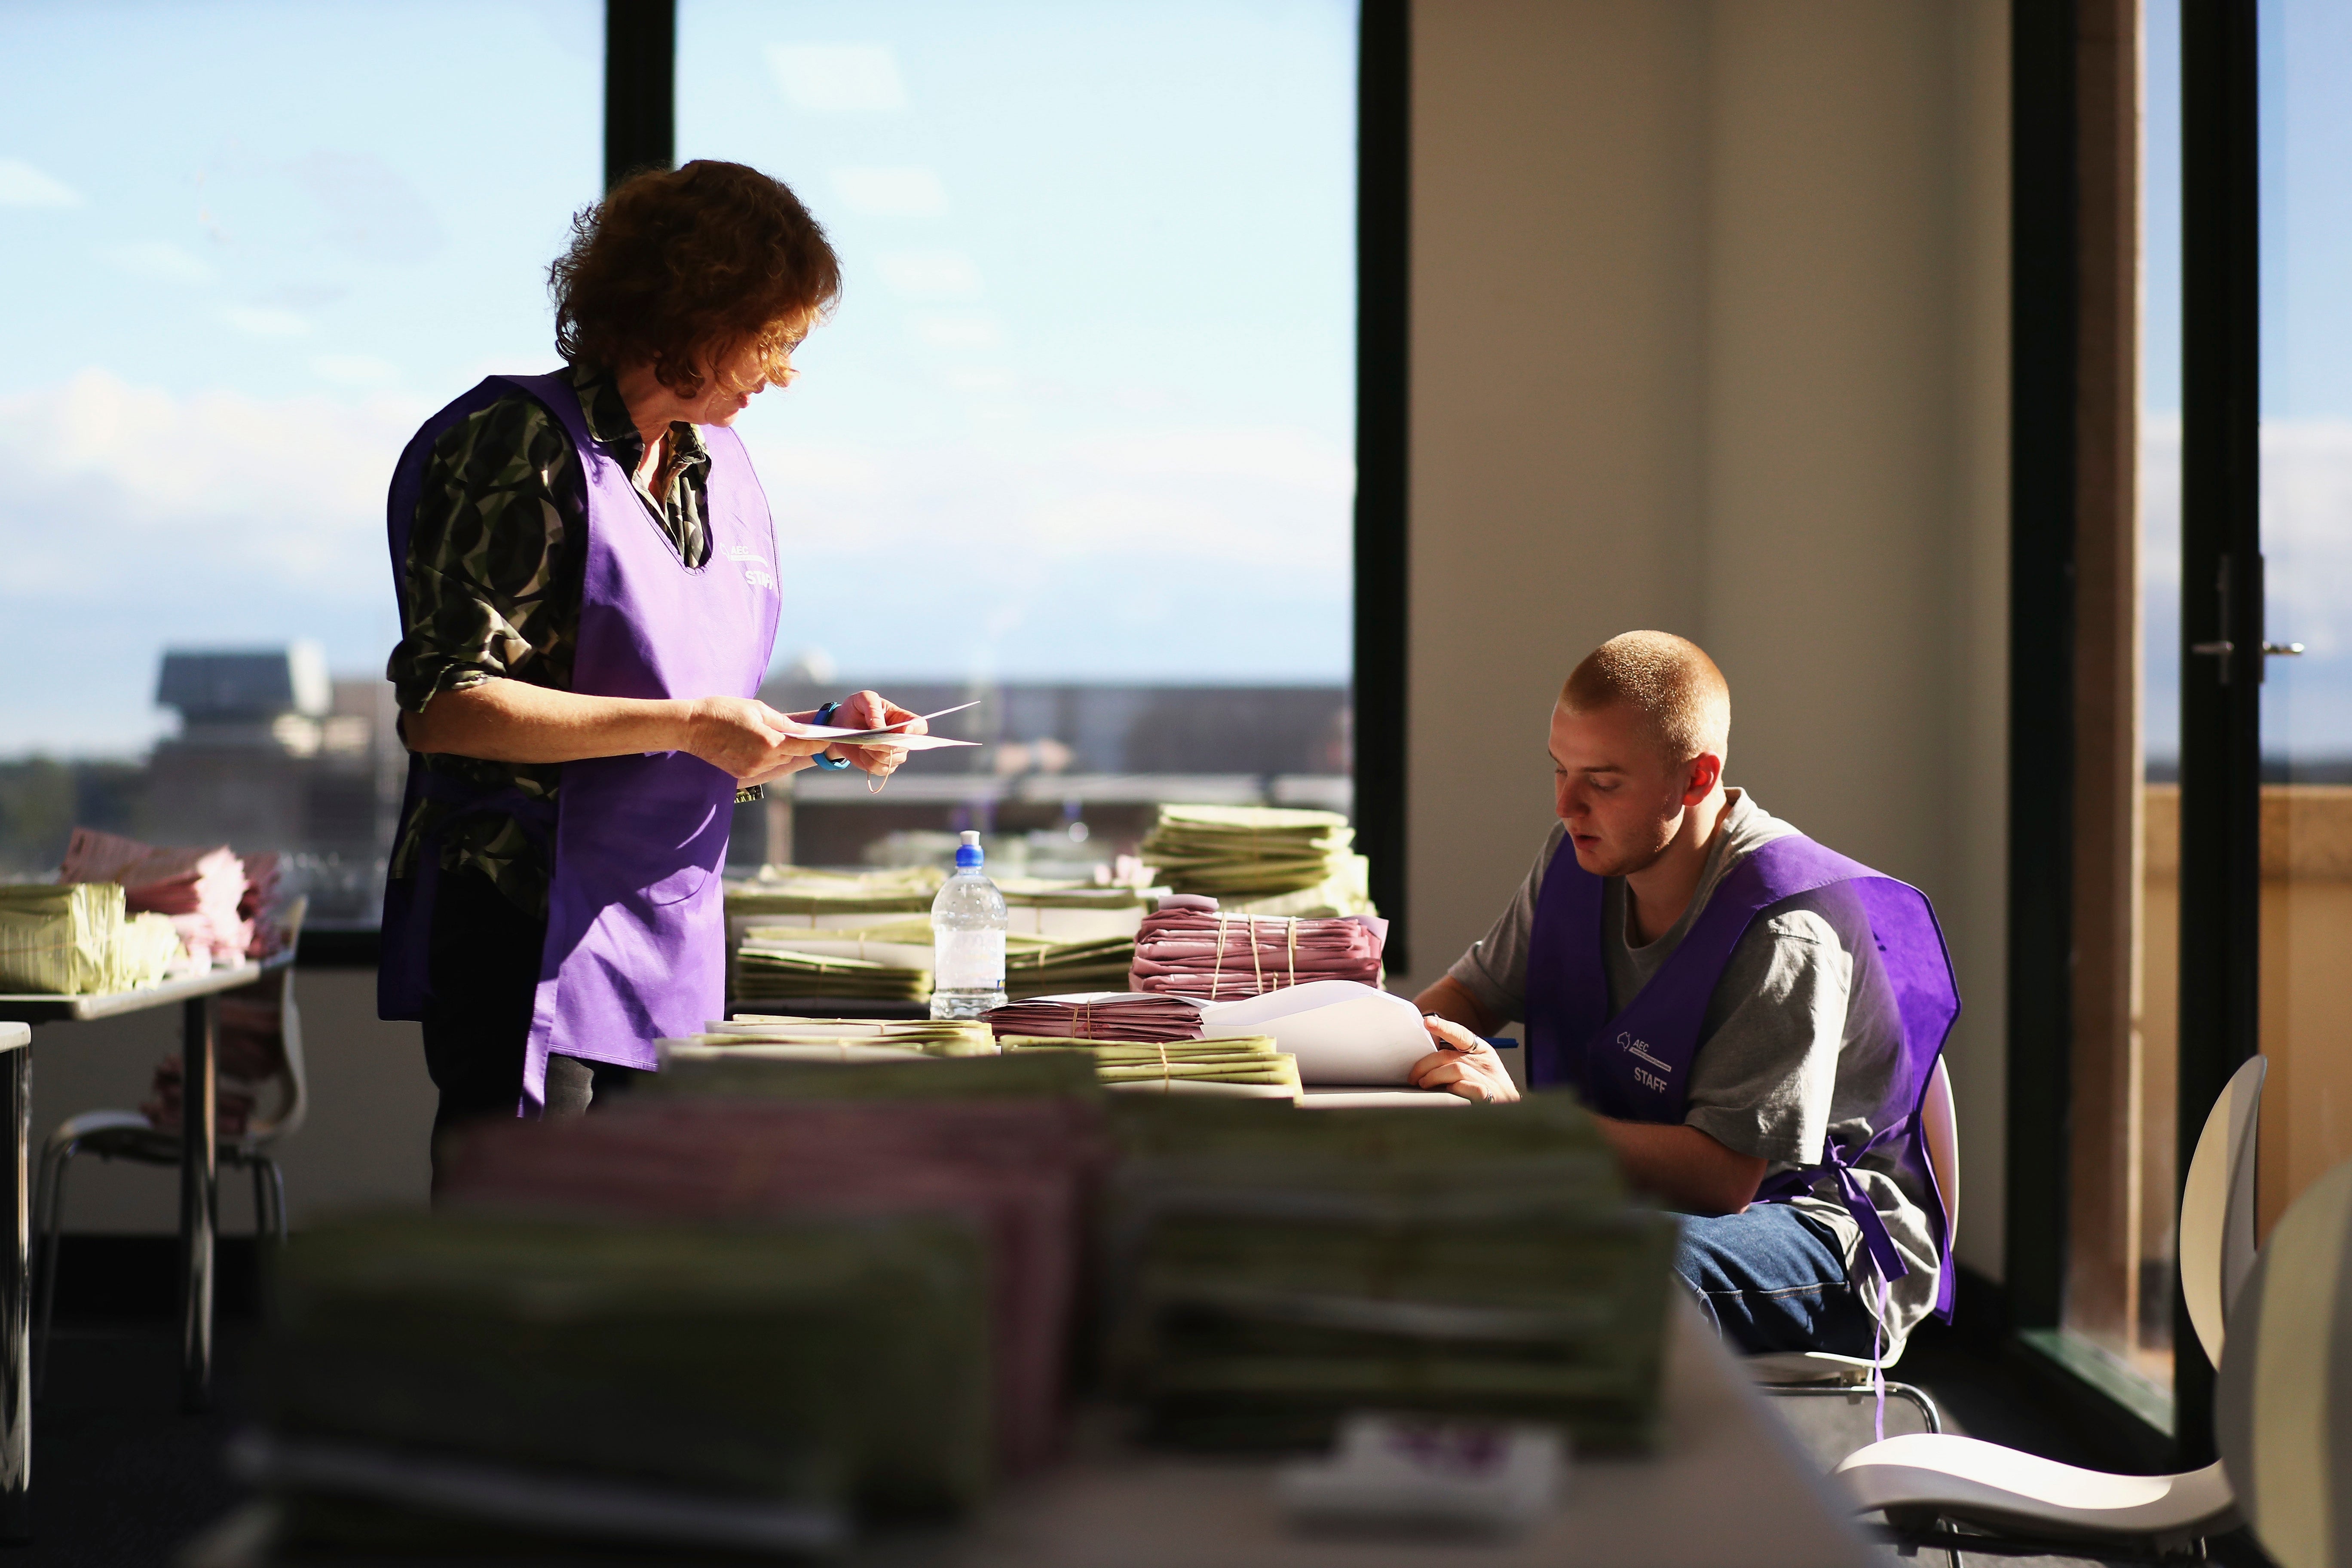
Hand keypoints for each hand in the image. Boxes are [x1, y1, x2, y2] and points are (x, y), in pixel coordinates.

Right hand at [681, 697, 824, 780]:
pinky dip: (765, 756)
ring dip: (779, 751)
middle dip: (795, 744)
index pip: (804, 746)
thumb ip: (782, 722)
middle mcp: (763, 760)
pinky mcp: (741, 773)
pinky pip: (762, 766)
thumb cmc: (723, 710)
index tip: (828, 739)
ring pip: (777, 761)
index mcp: (769, 742)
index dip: (818, 743)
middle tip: (797, 732)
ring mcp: (752, 769)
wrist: (691, 726)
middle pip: (791, 755)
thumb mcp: (756, 709)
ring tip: (767, 734)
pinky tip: (753, 743)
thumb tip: (800, 730)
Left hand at [829, 690, 926, 777]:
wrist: (841, 724)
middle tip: (868, 738)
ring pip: (891, 759)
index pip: (919, 725)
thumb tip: (879, 728)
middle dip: (885, 743)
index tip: (905, 730)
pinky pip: (881, 769)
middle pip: (904, 746)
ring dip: (874, 752)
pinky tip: (862, 752)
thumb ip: (873, 709)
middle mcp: (901, 737)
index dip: (916, 729)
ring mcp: (893, 753)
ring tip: (862, 742)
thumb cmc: (857, 708)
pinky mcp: (882, 764)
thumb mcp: (863, 699)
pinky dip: (868, 762)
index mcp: (901, 718)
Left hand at [1407, 1015, 1520, 1102]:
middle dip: (1425, 1064)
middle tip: (1414, 1076)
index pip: (1461, 1034)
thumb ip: (1457, 1057)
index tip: (1428, 1022)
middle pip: (1448, 1055)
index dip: (1444, 1027)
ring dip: (1434, 1076)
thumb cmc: (1488, 1085)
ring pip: (1454, 1069)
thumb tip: (1426, 1058)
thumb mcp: (1478, 1065)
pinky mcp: (1487, 1095)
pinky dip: (1452, 1088)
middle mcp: (1484, 1062)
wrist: (1510, 1106)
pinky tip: (1446, 1091)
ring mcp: (1487, 1078)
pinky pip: (1465, 1087)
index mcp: (1481, 1050)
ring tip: (1424, 1084)